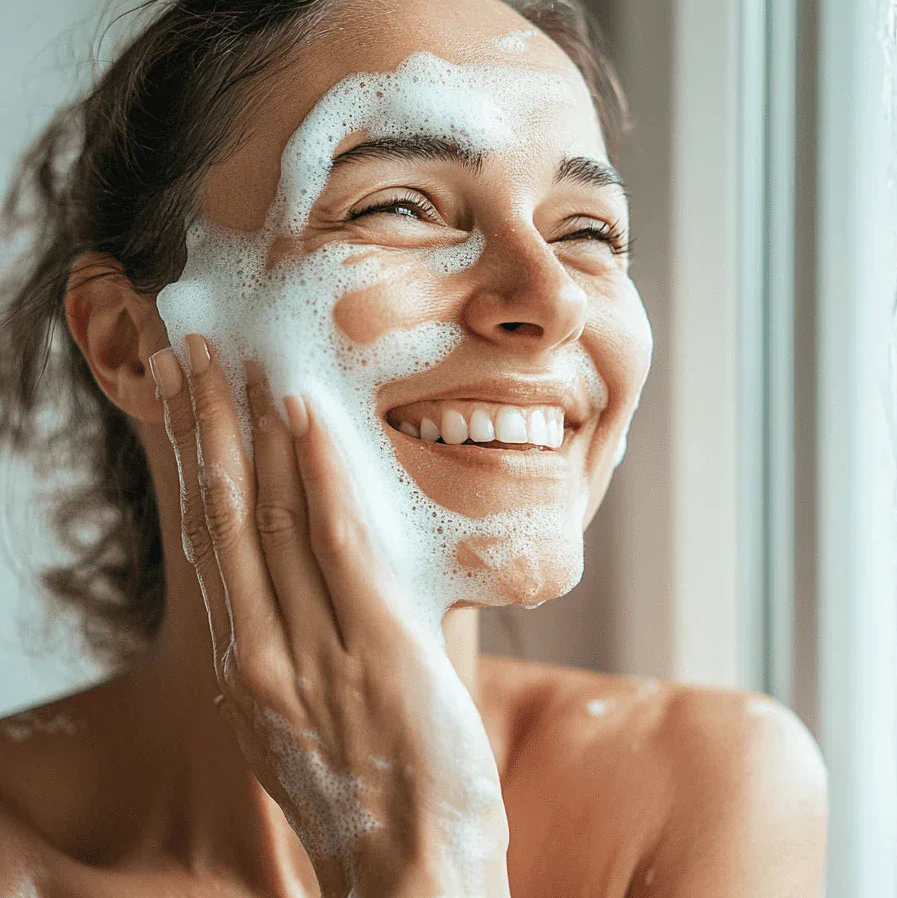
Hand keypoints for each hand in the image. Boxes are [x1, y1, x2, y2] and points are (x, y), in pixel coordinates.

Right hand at [150, 335, 509, 897]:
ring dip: (251, 431)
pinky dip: (317, 475)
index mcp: (247, 666)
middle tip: (191, 352)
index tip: (184, 403)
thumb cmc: (372, 795)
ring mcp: (316, 647)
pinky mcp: (376, 646)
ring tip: (236, 361)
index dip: (193, 465)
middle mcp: (264, 650)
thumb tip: (312, 586)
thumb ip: (303, 650)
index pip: (210, 544)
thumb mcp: (312, 719)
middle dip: (204, 428)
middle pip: (223, 517)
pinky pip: (338, 544)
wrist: (412, 873)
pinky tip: (306, 418)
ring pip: (270, 518)